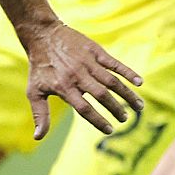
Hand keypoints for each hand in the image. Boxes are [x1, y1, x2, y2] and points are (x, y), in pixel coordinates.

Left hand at [22, 23, 144, 139]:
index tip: (109, 130)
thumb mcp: (34, 91)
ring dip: (127, 95)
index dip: (98, 121)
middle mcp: (78, 76)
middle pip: (102, 96)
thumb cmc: (39, 67)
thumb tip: (38, 138)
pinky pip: (114, 63)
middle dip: (116, 109)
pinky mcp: (95, 51)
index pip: (84, 109)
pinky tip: (139, 82)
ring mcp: (88, 62)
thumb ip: (40, 115)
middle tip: (125, 119)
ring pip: (112, 81)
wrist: (43, 36)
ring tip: (139, 107)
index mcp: (64, 87)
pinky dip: (128, 72)